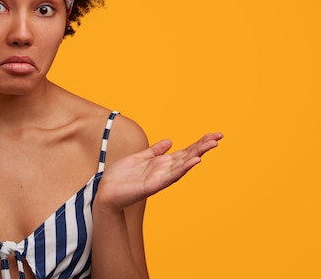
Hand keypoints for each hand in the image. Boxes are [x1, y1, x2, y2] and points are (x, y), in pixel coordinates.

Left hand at [97, 132, 222, 210]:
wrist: (106, 191)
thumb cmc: (121, 176)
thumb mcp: (139, 157)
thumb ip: (154, 151)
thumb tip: (170, 141)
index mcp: (162, 163)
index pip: (185, 151)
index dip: (199, 143)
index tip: (214, 134)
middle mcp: (164, 170)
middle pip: (188, 156)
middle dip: (203, 147)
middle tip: (219, 137)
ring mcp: (160, 178)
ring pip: (183, 165)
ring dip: (198, 155)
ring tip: (211, 145)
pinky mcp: (153, 185)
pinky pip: (170, 176)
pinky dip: (183, 168)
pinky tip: (194, 162)